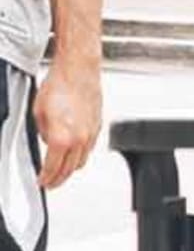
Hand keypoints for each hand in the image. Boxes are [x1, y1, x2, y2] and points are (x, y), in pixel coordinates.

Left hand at [34, 61, 101, 188]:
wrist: (78, 69)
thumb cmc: (59, 84)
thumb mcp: (38, 113)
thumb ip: (43, 133)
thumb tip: (47, 141)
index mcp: (61, 138)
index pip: (53, 169)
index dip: (46, 179)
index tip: (42, 182)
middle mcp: (80, 138)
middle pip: (70, 169)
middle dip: (59, 178)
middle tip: (51, 181)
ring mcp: (92, 132)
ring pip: (83, 160)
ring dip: (71, 168)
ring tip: (62, 169)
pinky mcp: (99, 124)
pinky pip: (90, 147)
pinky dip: (82, 153)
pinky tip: (75, 150)